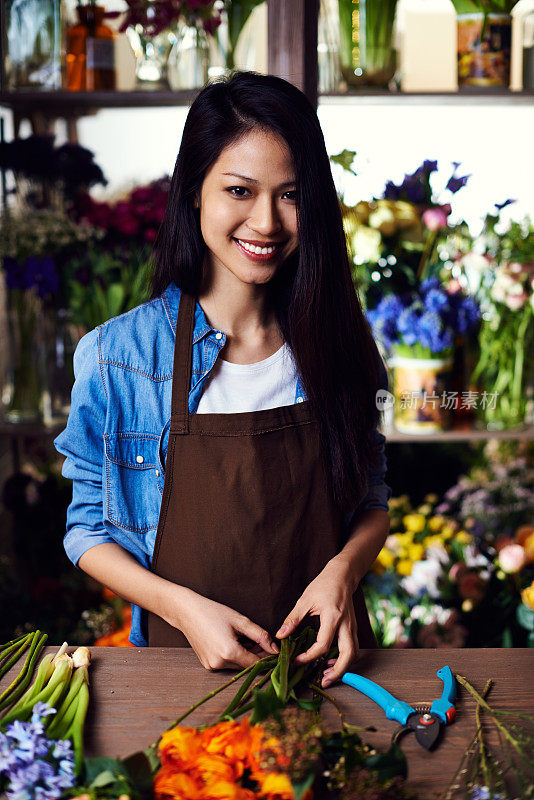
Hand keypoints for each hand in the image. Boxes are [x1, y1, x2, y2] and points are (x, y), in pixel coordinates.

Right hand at [164, 586, 278, 669]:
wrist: (187, 612)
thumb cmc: (213, 612)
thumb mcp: (240, 621)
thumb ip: (260, 636)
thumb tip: (275, 649)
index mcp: (230, 652)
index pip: (256, 664)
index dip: (267, 658)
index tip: (273, 651)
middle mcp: (220, 663)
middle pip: (246, 665)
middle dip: (254, 654)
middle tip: (255, 638)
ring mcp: (212, 666)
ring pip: (237, 665)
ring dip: (243, 655)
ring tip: (240, 637)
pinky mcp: (207, 665)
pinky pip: (226, 664)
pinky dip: (232, 655)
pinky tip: (229, 641)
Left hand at [275, 558, 358, 687]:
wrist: (342, 576)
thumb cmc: (323, 585)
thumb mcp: (305, 600)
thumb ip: (293, 619)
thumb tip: (280, 636)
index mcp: (332, 617)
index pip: (323, 644)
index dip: (309, 657)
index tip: (297, 661)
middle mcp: (346, 625)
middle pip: (348, 655)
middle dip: (338, 672)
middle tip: (324, 682)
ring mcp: (352, 627)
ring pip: (354, 654)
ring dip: (343, 667)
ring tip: (328, 675)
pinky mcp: (353, 629)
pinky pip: (353, 648)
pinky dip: (345, 659)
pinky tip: (333, 663)